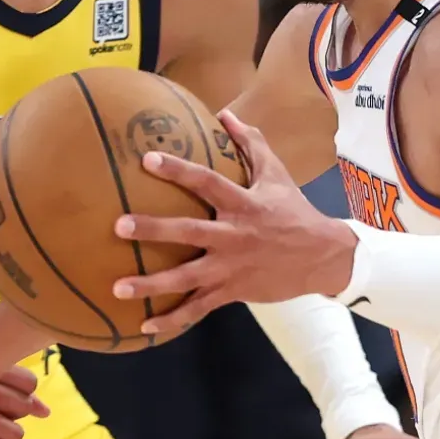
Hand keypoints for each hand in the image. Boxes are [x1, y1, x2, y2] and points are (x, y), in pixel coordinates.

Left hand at [113, 110, 356, 338]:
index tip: (147, 160)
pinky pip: (199, 308)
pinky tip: (145, 326)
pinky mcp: (232, 291)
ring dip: (152, 285)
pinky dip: (173, 319)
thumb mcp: (276, 173)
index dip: (178, 170)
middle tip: (119, 226)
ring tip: (118, 288)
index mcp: (242, 204)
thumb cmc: (293, 211)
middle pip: (188, 232)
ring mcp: (231, 267)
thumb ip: (250, 143)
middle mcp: (233, 235)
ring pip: (186, 278)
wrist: (322, 256)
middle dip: (154, 230)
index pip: (206, 181)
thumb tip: (225, 112)